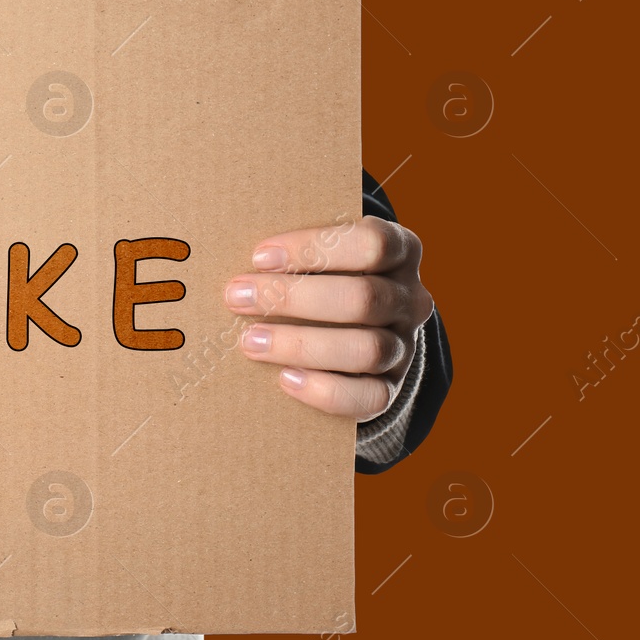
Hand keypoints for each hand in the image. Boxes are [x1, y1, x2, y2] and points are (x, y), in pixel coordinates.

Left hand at [223, 216, 432, 420]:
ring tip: (250, 341)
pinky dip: (325, 390)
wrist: (356, 328)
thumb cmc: (322, 277)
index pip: (372, 243)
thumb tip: (229, 250)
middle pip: (363, 298)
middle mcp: (411, 299)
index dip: (314, 248)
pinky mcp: (391, 388)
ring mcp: (404, 346)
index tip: (259, 256)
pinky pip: (370, 397)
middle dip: (293, 298)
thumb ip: (292, 249)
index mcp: (400, 252)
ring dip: (301, 344)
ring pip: (367, 349)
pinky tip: (285, 379)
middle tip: (238, 297)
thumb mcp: (319, 253)